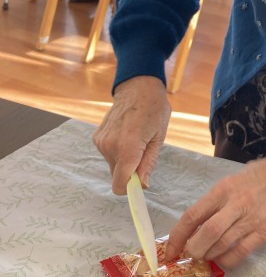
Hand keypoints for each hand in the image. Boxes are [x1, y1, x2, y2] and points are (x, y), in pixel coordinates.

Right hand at [92, 76, 170, 192]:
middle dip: (130, 172)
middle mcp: (109, 146)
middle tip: (144, 153)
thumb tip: (141, 185)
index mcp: (127, 147)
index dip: (130, 189)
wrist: (137, 86)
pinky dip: (118, 151)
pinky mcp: (97, 138)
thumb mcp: (158, 137)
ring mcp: (101, 141)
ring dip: (125, 160)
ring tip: (136, 139)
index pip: (120, 184)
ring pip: (113, 166)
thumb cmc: (154, 109)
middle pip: (117, 176)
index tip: (140, 185)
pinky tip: (126, 134)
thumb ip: (148, 163)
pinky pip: (109, 155)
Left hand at [165, 156, 265, 268]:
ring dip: (208, 256)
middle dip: (194, 249)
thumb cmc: (254, 178)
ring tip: (205, 256)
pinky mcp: (264, 232)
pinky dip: (226, 261)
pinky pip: (241, 253)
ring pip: (222, 245)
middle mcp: (236, 204)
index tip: (170, 250)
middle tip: (190, 254)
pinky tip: (222, 260)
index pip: (193, 215)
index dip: (178, 236)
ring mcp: (251, 219)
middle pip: (208, 233)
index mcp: (223, 190)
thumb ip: (212, 203)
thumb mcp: (229, 182)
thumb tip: (192, 228)